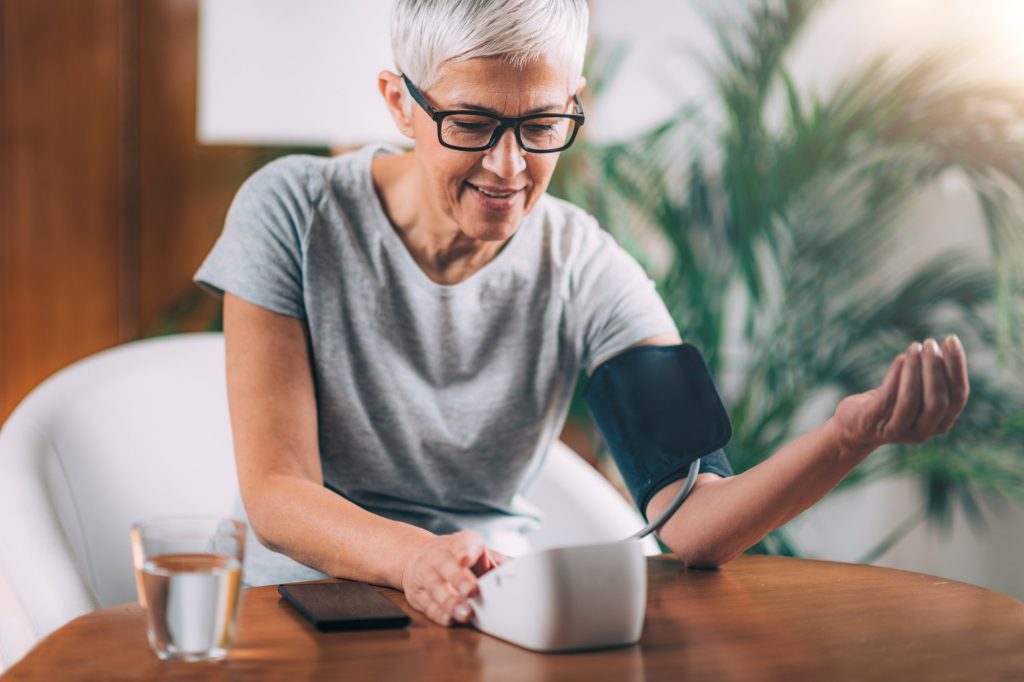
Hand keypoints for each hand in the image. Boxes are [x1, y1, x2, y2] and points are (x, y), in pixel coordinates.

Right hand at [399, 530, 505, 626]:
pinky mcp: (418, 593)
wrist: (416, 553)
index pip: (462, 544)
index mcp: (459, 543)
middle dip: (459, 579)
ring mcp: (426, 574)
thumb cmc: (456, 555)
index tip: (467, 559)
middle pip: (447, 567)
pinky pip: (427, 604)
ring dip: (450, 602)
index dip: (465, 551)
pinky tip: (449, 619)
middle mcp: (440, 557)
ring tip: (465, 613)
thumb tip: (515, 573)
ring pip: (436, 588)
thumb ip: (495, 561)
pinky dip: (438, 613)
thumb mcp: (474, 549)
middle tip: (471, 591)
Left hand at [832, 335, 968, 451]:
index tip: (951, 339)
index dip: (957, 368)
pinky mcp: (873, 424)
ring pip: (912, 400)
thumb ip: (933, 378)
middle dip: (936, 369)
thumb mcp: (917, 393)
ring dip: (915, 370)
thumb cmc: (891, 402)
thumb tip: (949, 344)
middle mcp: (923, 432)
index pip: (958, 397)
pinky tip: (900, 357)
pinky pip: (888, 398)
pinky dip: (896, 375)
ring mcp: (898, 431)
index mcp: (940, 423)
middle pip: (938, 401)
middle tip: (930, 343)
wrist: (854, 425)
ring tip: (914, 346)